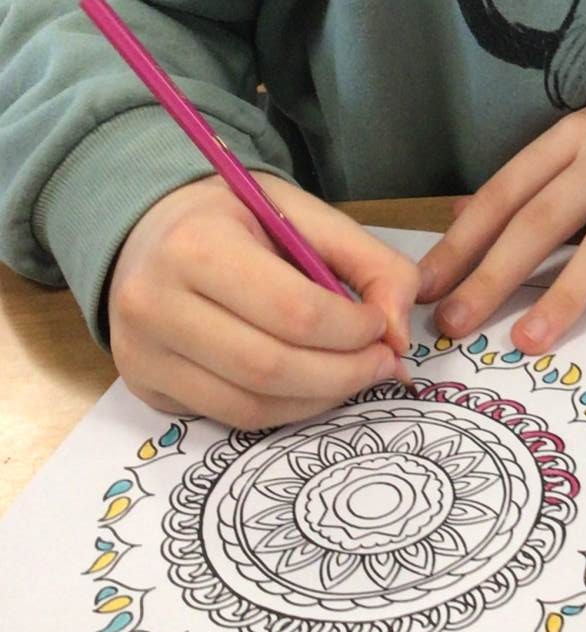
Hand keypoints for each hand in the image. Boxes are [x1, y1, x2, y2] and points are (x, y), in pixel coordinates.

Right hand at [108, 174, 419, 429]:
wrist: (148, 230)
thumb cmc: (233, 219)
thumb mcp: (303, 215)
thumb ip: (369, 262)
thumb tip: (399, 335)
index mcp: (196, 245)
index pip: (292, 311)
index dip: (351, 329)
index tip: (380, 326)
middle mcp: (154, 304)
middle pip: (270, 367)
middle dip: (344, 374)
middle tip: (382, 363)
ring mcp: (141, 354)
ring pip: (250, 407)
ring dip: (319, 400)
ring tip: (354, 375)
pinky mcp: (145, 388)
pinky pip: (229, 417)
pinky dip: (285, 410)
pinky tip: (311, 386)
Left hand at [417, 88, 585, 358]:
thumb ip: (533, 178)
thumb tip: (461, 215)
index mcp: (578, 136)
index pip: (507, 191)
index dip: (463, 241)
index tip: (425, 287)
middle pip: (546, 216)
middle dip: (495, 274)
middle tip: (456, 324)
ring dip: (569, 293)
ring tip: (532, 341)